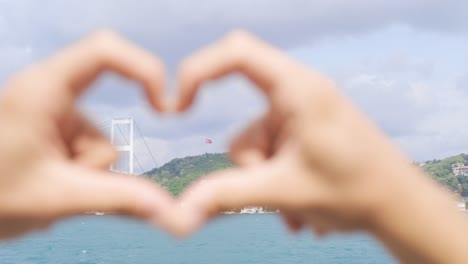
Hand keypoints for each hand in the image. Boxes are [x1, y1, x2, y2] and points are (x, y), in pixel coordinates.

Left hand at [0, 31, 174, 238]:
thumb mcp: (57, 197)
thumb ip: (117, 198)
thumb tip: (167, 206)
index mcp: (42, 89)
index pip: (104, 52)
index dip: (144, 69)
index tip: (162, 107)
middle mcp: (48, 92)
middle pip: (106, 119)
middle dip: (97, 161)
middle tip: (67, 187)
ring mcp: (52, 112)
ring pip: (100, 142)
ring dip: (86, 174)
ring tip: (47, 191)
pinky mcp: (54, 129)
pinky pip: (89, 150)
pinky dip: (79, 174)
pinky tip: (48, 186)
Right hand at [174, 31, 467, 262]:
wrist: (399, 205)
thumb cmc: (355, 191)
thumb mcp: (284, 191)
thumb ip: (228, 195)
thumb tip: (180, 210)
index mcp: (298, 89)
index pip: (237, 53)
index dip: (198, 71)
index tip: (177, 106)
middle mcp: (298, 93)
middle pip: (245, 124)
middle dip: (252, 168)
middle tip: (275, 196)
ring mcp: (300, 115)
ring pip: (258, 148)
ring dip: (269, 185)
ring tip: (299, 214)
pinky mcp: (303, 131)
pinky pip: (272, 154)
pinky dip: (278, 182)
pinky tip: (303, 209)